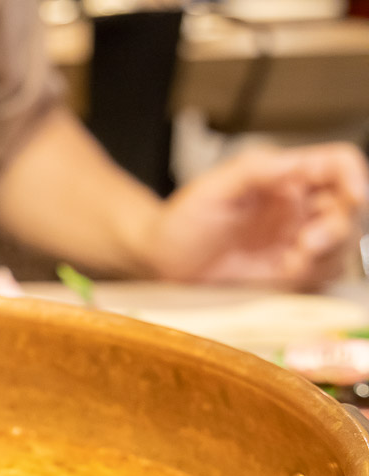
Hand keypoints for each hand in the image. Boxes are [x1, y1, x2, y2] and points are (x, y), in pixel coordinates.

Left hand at [143, 143, 367, 290]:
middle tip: (307, 242)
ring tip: (290, 263)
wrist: (161, 261)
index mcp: (286, 177)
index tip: (354, 197)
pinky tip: (284, 275)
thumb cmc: (183, 219)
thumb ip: (258, 170)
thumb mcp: (216, 187)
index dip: (355, 177)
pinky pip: (322, 274)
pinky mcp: (289, 272)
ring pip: (341, 244)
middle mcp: (299, 207)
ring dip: (325, 255)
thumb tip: (301, 165)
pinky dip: (312, 276)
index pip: (338, 165)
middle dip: (338, 227)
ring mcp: (296, 240)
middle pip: (349, 208)